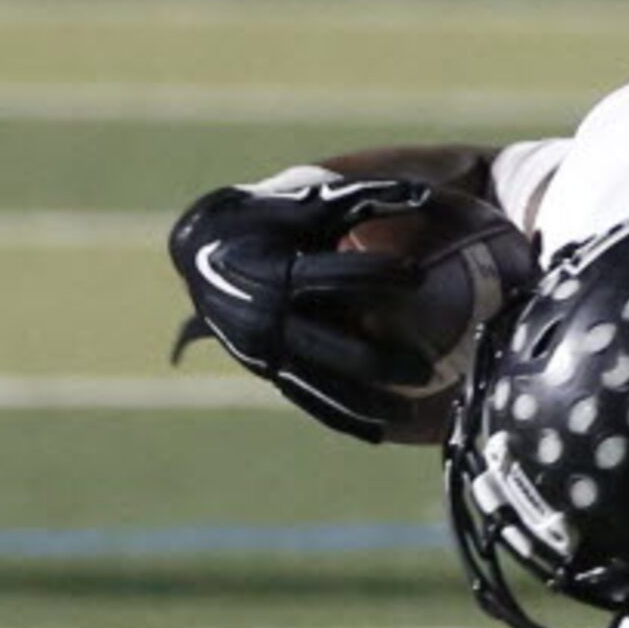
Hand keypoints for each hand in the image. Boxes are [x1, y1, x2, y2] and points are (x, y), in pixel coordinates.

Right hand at [168, 174, 443, 441]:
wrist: (200, 250)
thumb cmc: (269, 220)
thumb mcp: (308, 204)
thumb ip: (363, 200)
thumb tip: (422, 195)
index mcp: (277, 271)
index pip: (337, 276)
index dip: (381, 273)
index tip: (419, 273)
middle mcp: (269, 317)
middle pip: (338, 348)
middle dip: (385, 362)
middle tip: (427, 370)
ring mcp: (266, 349)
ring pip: (325, 385)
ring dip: (370, 404)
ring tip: (412, 414)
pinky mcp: (267, 368)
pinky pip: (308, 399)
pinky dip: (342, 417)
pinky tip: (379, 432)